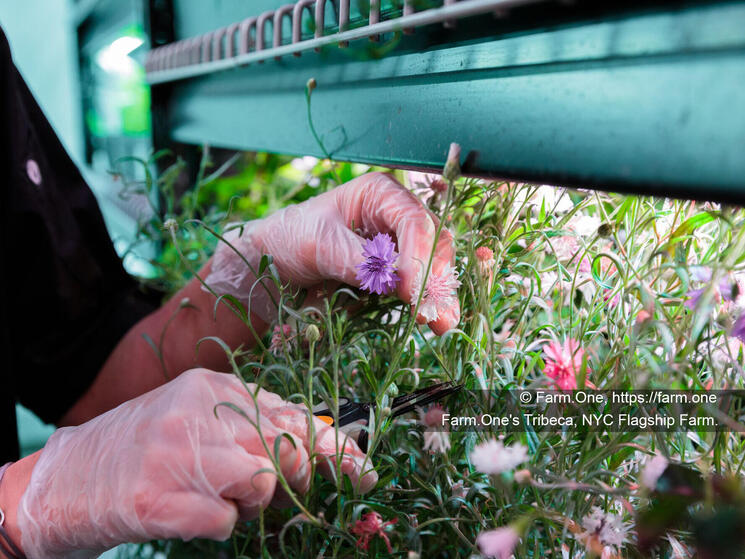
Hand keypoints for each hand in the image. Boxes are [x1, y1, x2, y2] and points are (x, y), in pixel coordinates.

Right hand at [16, 369, 375, 557]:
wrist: (67, 480)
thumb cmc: (141, 447)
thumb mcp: (195, 416)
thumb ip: (249, 422)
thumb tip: (312, 440)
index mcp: (211, 388)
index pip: (290, 414)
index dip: (333, 444)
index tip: (363, 467)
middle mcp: (200, 414)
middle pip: (284, 450)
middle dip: (288, 476)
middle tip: (261, 486)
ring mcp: (182, 456)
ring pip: (261, 485)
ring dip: (245, 501)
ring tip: (206, 492)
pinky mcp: (165, 502)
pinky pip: (225, 522)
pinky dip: (213, 525)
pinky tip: (181, 511)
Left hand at [205, 172, 458, 333]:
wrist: (270, 267)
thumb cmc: (290, 240)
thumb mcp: (319, 244)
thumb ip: (357, 259)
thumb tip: (394, 279)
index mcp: (380, 194)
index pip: (413, 221)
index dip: (418, 256)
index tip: (411, 290)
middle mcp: (396, 217)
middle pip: (433, 243)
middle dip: (436, 277)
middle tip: (432, 311)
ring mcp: (399, 247)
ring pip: (434, 267)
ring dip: (439, 295)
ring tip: (442, 323)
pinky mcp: (395, 275)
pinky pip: (419, 287)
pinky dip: (427, 304)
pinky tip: (437, 323)